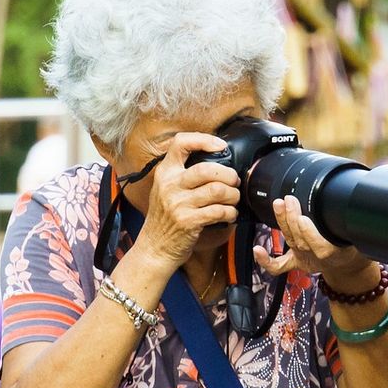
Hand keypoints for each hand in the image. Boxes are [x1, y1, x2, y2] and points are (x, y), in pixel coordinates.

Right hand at [136, 133, 240, 269]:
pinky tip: (229, 214)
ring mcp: (178, 204)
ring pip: (217, 190)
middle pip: (207, 169)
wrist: (154, 247)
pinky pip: (219, 211)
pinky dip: (230, 212)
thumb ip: (182, 175)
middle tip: (233, 181)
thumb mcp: (165, 190)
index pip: (181, 143)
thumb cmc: (165, 218)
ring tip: (233, 199)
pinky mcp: (188, 221)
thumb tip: (215, 161)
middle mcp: (169, 186)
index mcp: (164, 173)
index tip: (221, 146)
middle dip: (228, 174)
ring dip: (233, 195)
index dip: (204, 140)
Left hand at [254, 195, 378, 292]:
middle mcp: (316, 258)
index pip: (320, 247)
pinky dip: (266, 260)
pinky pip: (278, 266)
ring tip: (279, 204)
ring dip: (282, 223)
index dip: (310, 234)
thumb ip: (356, 227)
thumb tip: (363, 208)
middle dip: (292, 219)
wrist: (349, 268)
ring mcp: (304, 259)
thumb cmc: (355, 248)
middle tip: (289, 200)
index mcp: (335, 254)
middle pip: (301, 240)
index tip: (304, 218)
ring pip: (291, 242)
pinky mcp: (295, 262)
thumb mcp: (361, 238)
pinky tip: (256, 250)